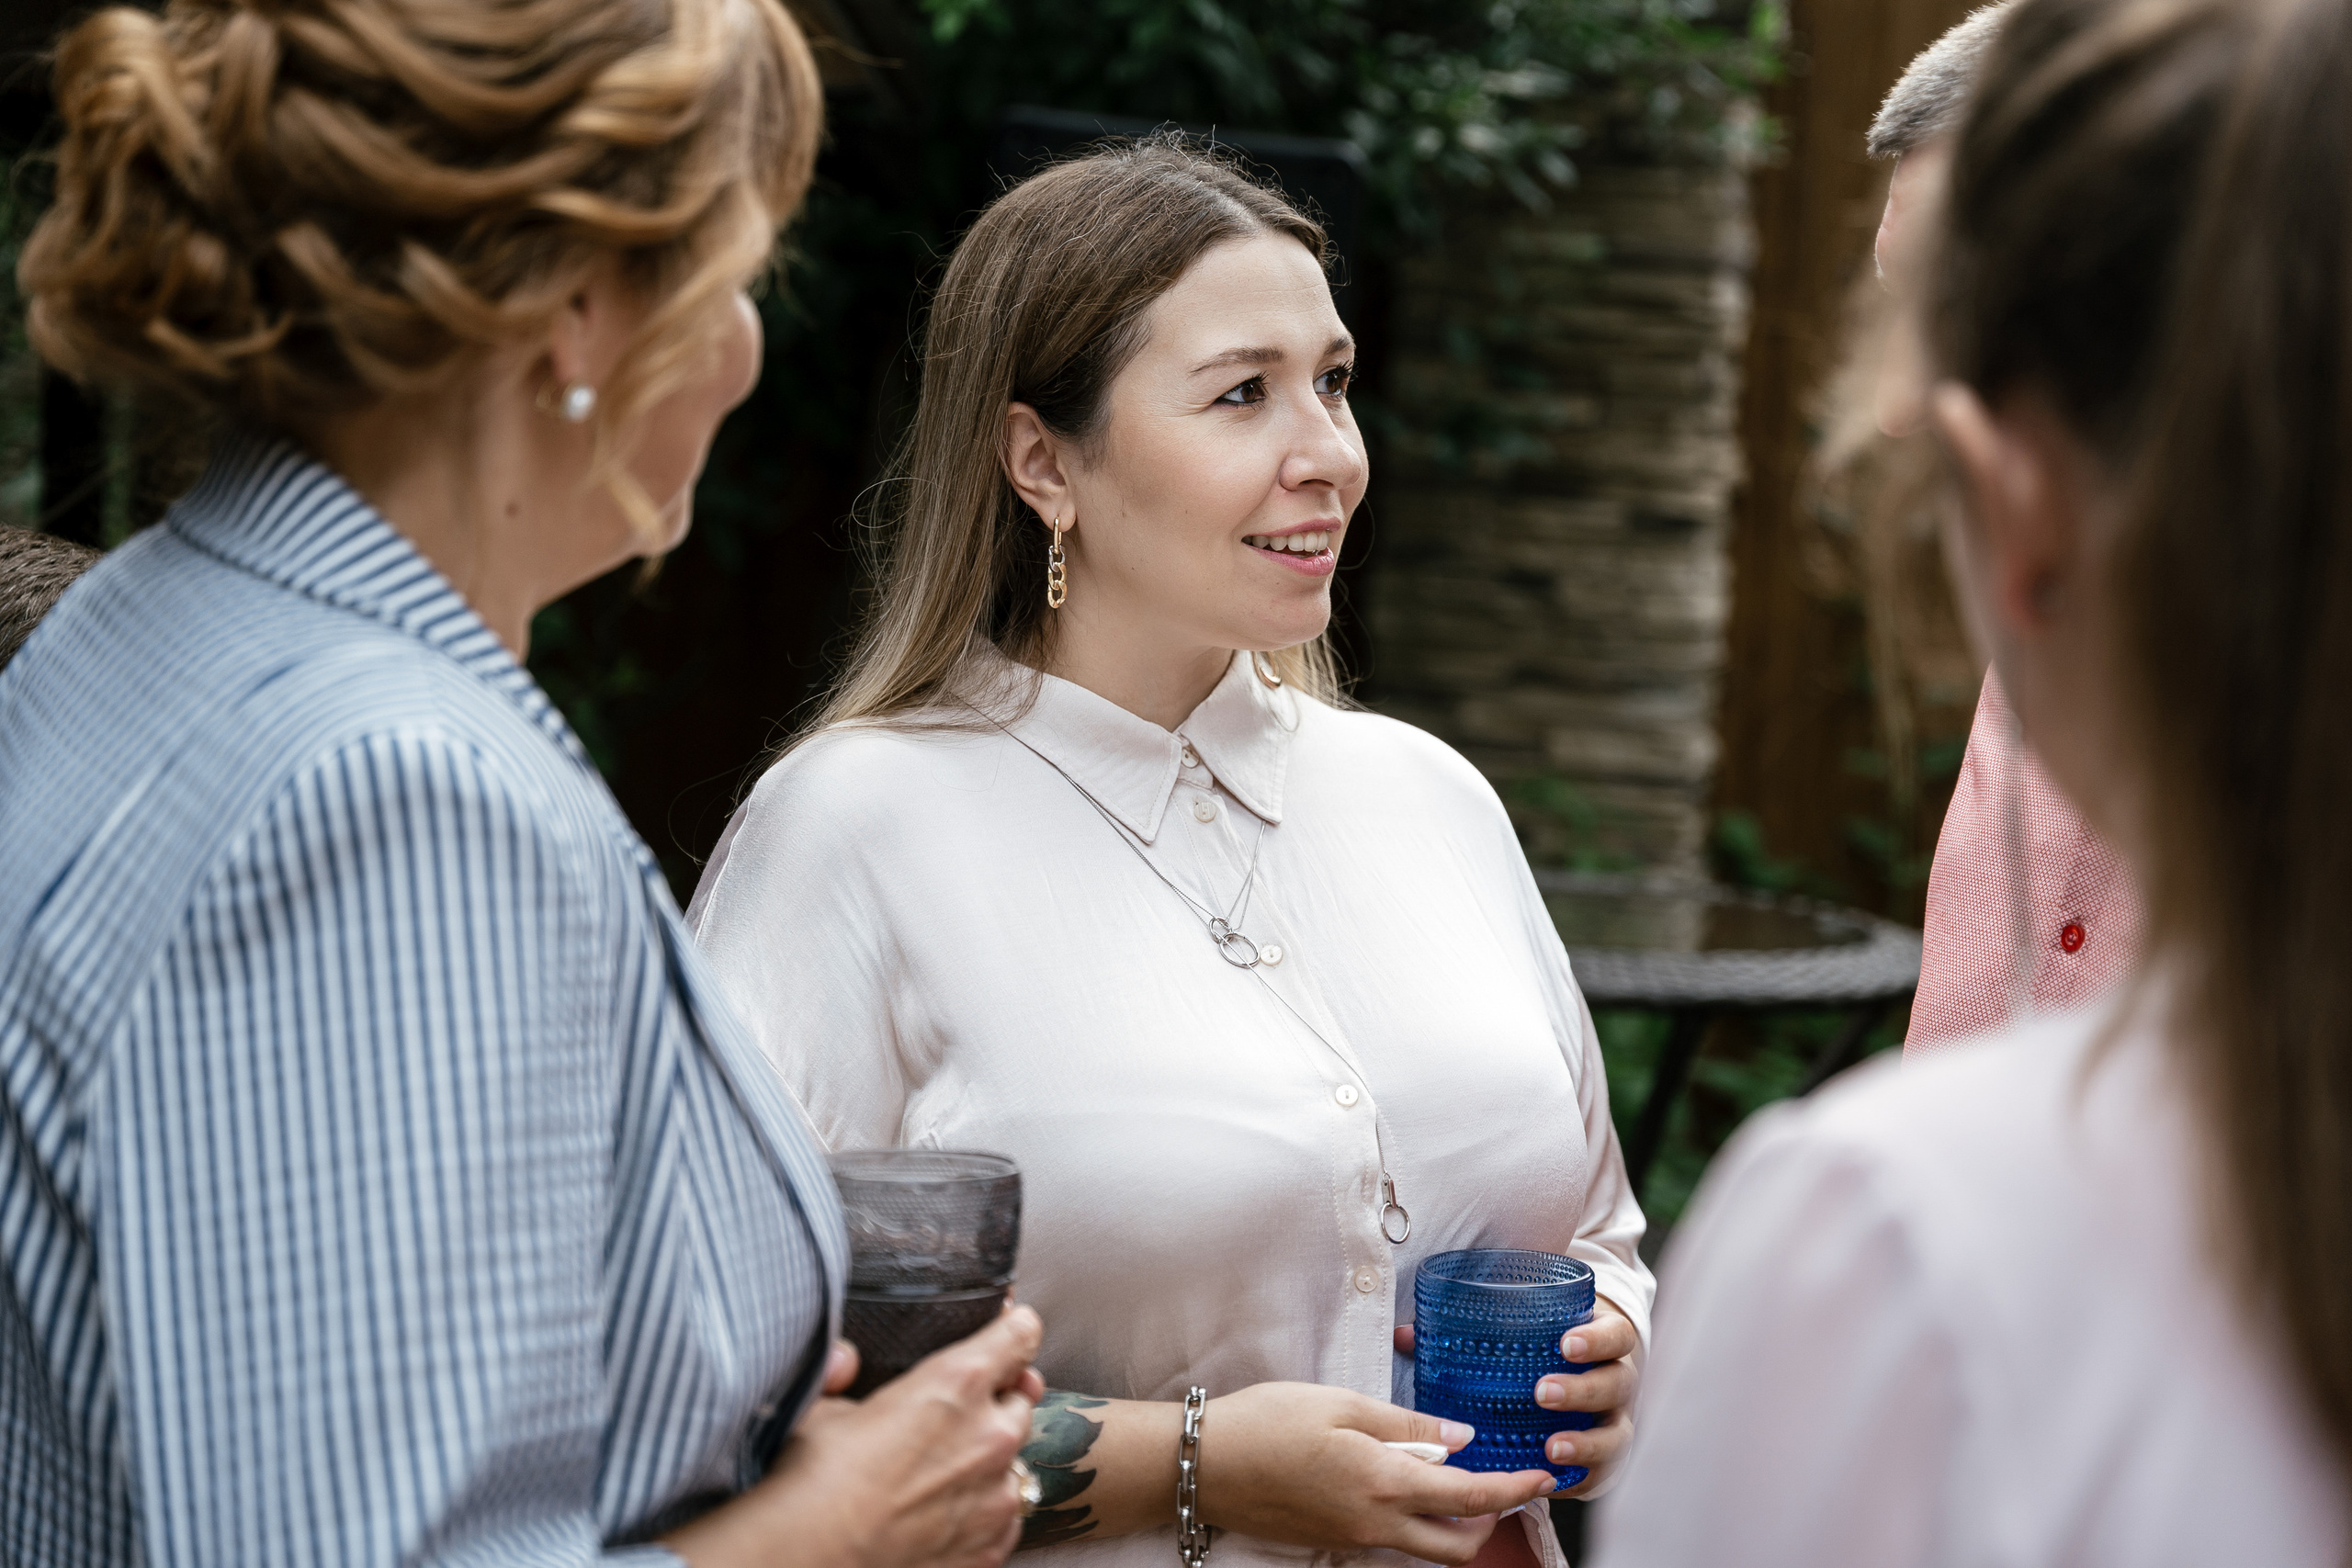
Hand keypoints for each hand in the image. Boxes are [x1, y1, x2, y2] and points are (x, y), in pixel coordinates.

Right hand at [665, 1306, 1042, 1567]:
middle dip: (994, 1405)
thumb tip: (845, 1360)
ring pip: (1015, 1464)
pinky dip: (982, 1514)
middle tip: (953, 1419)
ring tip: (936, 1478)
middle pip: (1020, 1401)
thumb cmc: (811, 1481)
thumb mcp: (826, 1406)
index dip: (1015, 1329)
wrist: (805, 1560)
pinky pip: (1006, 1519)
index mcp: (958, 1382)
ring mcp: (997, 1497)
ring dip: (988, 1464)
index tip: (1013, 1329)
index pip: (1020, 1335)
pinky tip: (941, 1517)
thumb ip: (849, 1376)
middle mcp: (991, 1435)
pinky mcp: (992, 1547)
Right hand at [1195, 1382, 1554, 1565]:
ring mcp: (1353, 1540)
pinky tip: (1401, 1481)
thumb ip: (1407, 1427)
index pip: (1471, 1500)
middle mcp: (1375, 1525)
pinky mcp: (1333, 1542)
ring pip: (1425, 1549)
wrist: (1205, 1465)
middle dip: (1492, 1520)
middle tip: (1501, 1480)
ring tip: (1451, 1476)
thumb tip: (1461, 1442)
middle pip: (1459, 1547)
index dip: (1516, 1491)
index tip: (1545, 1478)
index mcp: (1384, 1484)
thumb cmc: (1268, 1423)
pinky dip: (1413, 1522)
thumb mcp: (1341, 1405)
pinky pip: (1391, 1542)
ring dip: (1452, 1525)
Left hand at [1393, 1295, 1639, 1498]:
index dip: (1596, 1339)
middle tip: (1543, 1392)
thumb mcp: (1523, 1330)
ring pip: (1613, 1434)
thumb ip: (1469, 1329)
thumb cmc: (1542, 1348)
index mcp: (1599, 1340)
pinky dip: (1580, 1478)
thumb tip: (1406, 1334)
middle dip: (1582, 1390)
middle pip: (1615, 1385)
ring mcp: (1612, 1422)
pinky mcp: (1602, 1459)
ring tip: (1551, 1447)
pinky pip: (1600, 1474)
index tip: (1564, 1343)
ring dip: (1585, 1442)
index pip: (1614, 1335)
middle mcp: (1615, 1381)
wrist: (1579, 1376)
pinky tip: (1552, 1481)